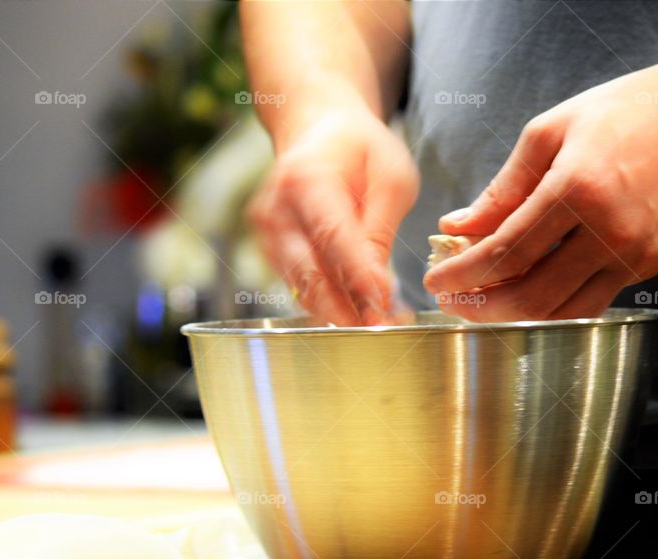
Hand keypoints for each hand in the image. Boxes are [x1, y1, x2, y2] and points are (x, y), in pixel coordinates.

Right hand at [249, 106, 418, 324]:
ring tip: (376, 324)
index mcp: (306, 178)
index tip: (382, 306)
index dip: (357, 276)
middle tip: (380, 329)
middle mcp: (276, 207)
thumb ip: (381, 230)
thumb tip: (378, 287)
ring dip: (338, 310)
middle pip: (307, 270)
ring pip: (301, 285)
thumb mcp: (391, 177)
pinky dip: (328, 301)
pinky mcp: (269, 248)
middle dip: (345, 307)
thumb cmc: (362, 150)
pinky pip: (298, 283)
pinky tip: (358, 310)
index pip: (332, 236)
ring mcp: (267, 230)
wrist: (320, 130)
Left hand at [422, 65, 657, 320]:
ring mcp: (633, 255)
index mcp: (576, 189)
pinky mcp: (648, 267)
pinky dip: (553, 305)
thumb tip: (456, 228)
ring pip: (562, 312)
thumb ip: (501, 189)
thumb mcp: (549, 132)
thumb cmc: (623, 114)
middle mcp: (607, 231)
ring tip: (483, 301)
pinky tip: (526, 291)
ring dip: (514, 315)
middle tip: (452, 300)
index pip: (504, 252)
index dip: (462, 274)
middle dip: (481, 306)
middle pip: (530, 296)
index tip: (434, 281)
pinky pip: (591, 302)